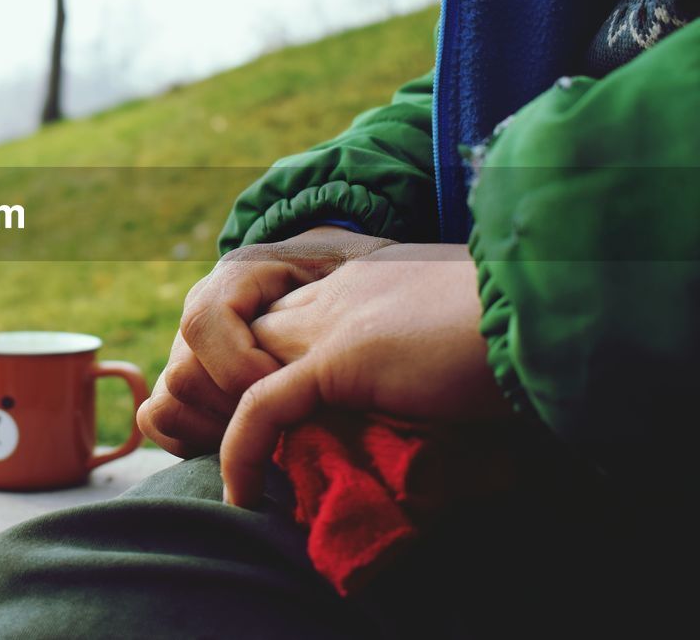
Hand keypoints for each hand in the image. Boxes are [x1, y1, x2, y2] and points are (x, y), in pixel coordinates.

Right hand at [137, 226, 394, 456]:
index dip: (243, 369)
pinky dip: (193, 441)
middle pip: (183, 375)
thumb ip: (349, 288)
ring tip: (268, 436)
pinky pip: (160, 420)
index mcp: (237, 276)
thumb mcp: (363, 266)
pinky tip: (245, 442)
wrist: (338, 277)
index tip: (292, 390)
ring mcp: (188, 348)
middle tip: (289, 424)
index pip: (204, 324)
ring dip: (216, 432)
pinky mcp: (186, 383)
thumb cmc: (360, 279)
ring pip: (166, 403)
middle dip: (237, 412)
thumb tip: (354, 318)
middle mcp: (201, 310)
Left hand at [220, 242, 511, 506]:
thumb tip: (408, 405)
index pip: (273, 312)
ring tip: (233, 471)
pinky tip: (242, 492)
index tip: (258, 420)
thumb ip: (408, 356)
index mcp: (356, 279)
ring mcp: (332, 319)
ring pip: (235, 361)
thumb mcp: (446, 335)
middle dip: (220, 386)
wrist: (550, 306)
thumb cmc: (517, 327)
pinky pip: (261, 405)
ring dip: (219, 416)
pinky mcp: (341, 356)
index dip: (255, 362)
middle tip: (228, 447)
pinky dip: (241, 449)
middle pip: (238, 331)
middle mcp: (333, 290)